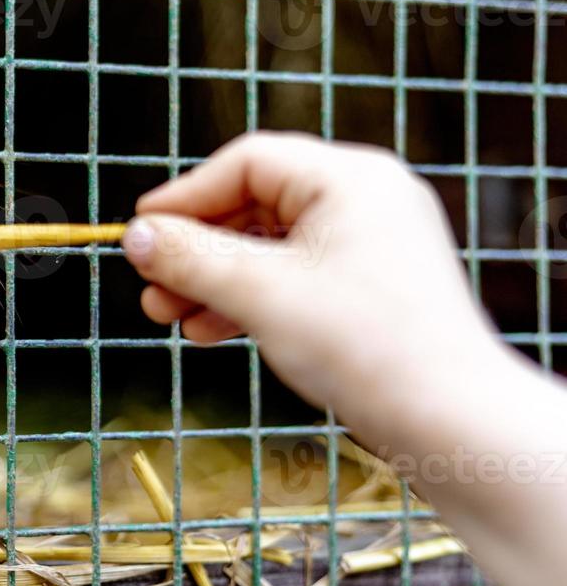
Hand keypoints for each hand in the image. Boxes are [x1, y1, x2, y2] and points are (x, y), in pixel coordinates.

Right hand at [121, 131, 503, 449]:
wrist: (452, 421)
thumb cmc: (368, 346)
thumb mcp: (262, 294)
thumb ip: (191, 258)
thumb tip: (134, 235)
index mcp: (350, 179)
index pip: (248, 163)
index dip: (186, 195)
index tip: (139, 231)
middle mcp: (365, 200)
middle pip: (255, 204)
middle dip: (195, 248)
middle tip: (149, 284)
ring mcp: (370, 245)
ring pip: (269, 246)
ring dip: (214, 278)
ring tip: (169, 315)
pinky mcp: (369, 289)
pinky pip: (292, 277)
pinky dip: (248, 299)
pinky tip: (209, 331)